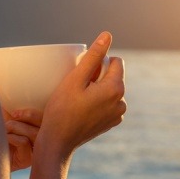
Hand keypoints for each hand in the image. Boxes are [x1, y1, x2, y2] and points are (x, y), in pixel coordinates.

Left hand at [3, 108, 42, 170]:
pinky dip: (12, 137)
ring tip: (5, 129)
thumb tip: (10, 98)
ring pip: (34, 133)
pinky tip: (5, 139)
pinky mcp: (27, 161)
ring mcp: (36, 153)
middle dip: (28, 115)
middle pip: (44, 124)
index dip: (34, 112)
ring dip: (16, 127)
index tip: (15, 112)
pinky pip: (24, 142)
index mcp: (40, 131)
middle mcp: (42, 142)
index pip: (46, 119)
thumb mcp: (7, 123)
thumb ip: (12, 113)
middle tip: (13, 116)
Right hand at [37, 31, 125, 156]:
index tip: (82, 76)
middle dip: (97, 77)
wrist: (58, 142)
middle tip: (76, 89)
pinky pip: (107, 103)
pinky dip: (96, 102)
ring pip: (109, 89)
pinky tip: (81, 110)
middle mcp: (122, 102)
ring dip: (96, 89)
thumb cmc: (62, 110)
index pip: (115, 61)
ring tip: (77, 100)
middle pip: (112, 76)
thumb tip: (108, 35)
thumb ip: (93, 56)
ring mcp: (117, 115)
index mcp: (116, 89)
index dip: (97, 64)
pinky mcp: (111, 123)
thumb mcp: (75, 79)